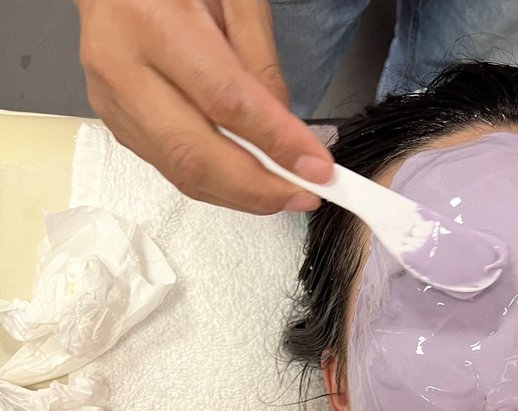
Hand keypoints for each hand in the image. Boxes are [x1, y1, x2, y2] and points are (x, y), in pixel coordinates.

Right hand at [74, 0, 333, 213]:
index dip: (275, 142)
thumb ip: (261, 65)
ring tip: (285, 195)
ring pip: (182, 173)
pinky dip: (218, 185)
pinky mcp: (116, 124)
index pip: (224, 100)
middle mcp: (120, 67)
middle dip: (258, 188)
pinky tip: (249, 183)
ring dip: (241, 195)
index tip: (316, 167)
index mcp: (150, 20)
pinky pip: (173, 169)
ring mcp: (114, 103)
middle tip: (304, 196)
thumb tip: (287, 137)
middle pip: (195, 155)